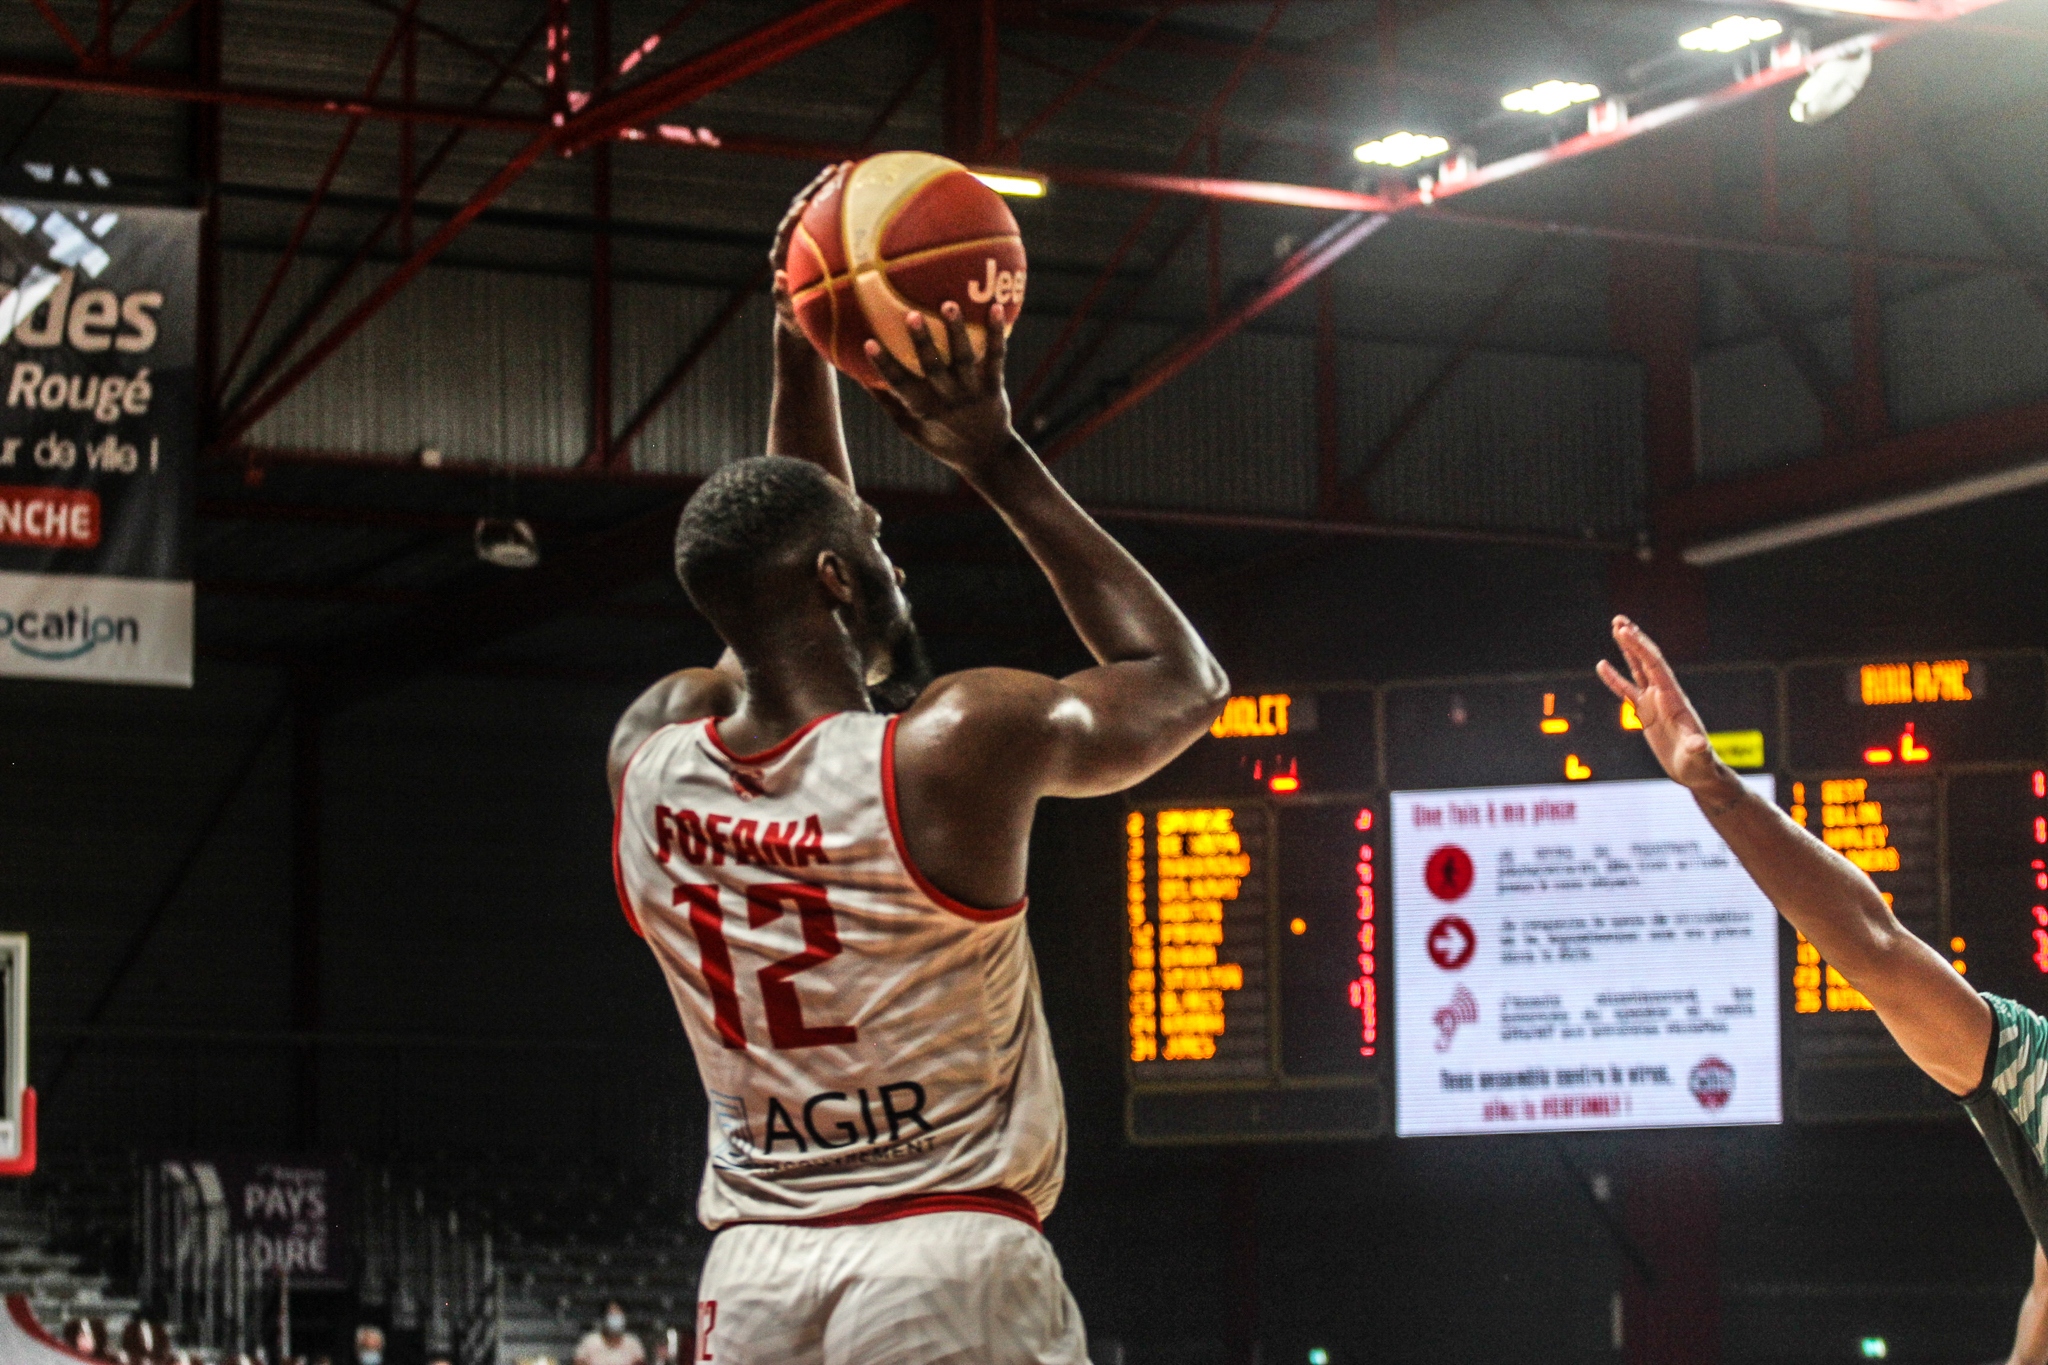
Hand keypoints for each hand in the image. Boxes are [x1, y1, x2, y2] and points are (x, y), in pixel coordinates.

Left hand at [770, 162, 847, 333]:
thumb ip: (783, 299)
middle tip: (835, 170)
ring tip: (849, 168)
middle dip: (818, 187)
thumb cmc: (797, 323)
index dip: (794, 217)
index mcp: (783, 257)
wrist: (802, 322)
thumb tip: (777, 278)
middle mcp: (794, 243)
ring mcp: (810, 241)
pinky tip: (869, 196)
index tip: (803, 205)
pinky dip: (848, 208)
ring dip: (833, 188)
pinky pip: (836, 222)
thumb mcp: (791, 316)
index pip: (786, 231)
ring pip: (820, 209)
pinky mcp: (823, 243)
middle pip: (804, 207)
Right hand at [864, 302, 1019, 476]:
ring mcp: (972, 392)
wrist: (987, 457)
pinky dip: (996, 333)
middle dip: (921, 341)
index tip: (868, 342)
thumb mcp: (910, 429)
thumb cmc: (942, 440)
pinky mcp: (993, 386)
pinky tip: (996, 308)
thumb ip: (888, 402)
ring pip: (963, 358)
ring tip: (949, 304)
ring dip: (955, 330)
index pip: (899, 384)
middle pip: (932, 367)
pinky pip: (996, 357)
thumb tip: (860, 376)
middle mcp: (947, 399)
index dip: (884, 364)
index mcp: (924, 408)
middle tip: (911, 313)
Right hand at [1597, 615, 1728, 793]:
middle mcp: (1665, 696)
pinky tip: (1602, 665)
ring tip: (1617, 628)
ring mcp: (1655, 703)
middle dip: (1634, 641)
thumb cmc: (1700, 765)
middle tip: (1619, 621)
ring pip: (1638, 669)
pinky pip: (1627, 690)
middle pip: (1647, 661)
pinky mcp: (1645, 713)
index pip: (1656, 668)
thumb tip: (1697, 744)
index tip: (1626, 632)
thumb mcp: (1699, 758)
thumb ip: (1697, 749)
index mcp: (1674, 700)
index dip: (1641, 649)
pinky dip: (1615, 678)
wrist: (1697, 772)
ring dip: (1628, 649)